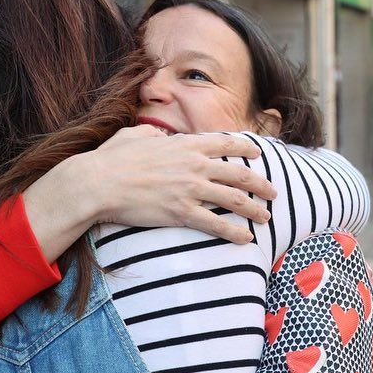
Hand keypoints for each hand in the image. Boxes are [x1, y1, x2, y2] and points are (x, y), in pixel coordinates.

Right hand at [71, 126, 276, 243]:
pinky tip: (246, 239)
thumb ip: (154, 133)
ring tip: (266, 217)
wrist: (99, 183)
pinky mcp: (182, 213)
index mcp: (185, 144)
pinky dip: (234, 233)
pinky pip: (216, 224)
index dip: (247, 148)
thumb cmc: (112, 158)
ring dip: (254, 209)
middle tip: (273, 192)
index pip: (226, 144)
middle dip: (261, 184)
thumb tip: (159, 133)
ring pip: (234, 200)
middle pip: (239, 174)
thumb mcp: (136, 135)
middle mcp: (194, 165)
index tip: (259, 154)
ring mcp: (190, 189)